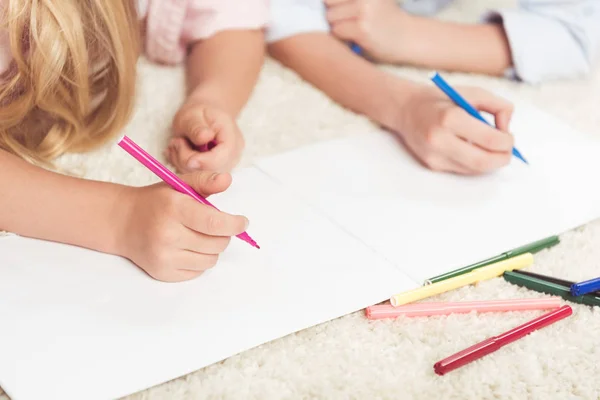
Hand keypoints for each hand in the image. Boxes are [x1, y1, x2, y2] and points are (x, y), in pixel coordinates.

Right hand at [115, 171, 248, 281]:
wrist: (122, 222)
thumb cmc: (156, 202)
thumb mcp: (178, 184)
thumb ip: (205, 181)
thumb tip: (227, 180)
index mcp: (174, 208)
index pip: (214, 223)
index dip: (234, 224)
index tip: (242, 222)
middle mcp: (168, 234)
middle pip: (217, 244)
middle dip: (223, 235)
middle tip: (215, 227)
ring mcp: (164, 256)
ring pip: (210, 260)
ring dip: (212, 249)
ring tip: (199, 236)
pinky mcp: (163, 273)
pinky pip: (198, 272)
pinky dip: (199, 261)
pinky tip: (187, 248)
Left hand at [167, 102, 244, 172]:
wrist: (206, 115)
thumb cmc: (200, 113)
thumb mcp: (193, 115)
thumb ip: (197, 128)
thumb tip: (203, 138)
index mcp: (232, 140)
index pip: (220, 159)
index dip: (200, 160)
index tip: (179, 147)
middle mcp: (233, 156)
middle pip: (211, 171)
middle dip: (187, 159)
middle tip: (175, 142)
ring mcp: (224, 165)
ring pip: (201, 176)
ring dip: (182, 162)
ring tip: (176, 143)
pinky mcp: (213, 171)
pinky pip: (197, 176)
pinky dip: (183, 165)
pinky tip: (179, 151)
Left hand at [325, 0, 412, 62]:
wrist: (409, 38)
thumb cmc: (386, 20)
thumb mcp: (371, 1)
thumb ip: (350, 1)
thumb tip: (320, 2)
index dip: (334, 3)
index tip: (341, 11)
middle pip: (329, 2)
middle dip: (334, 13)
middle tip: (347, 22)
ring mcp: (364, 12)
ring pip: (331, 17)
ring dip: (337, 26)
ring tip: (352, 30)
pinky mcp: (363, 30)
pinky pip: (337, 31)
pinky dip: (342, 38)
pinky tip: (354, 39)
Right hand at [391, 84, 514, 174]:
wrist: (406, 109)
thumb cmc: (442, 99)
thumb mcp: (473, 93)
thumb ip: (498, 107)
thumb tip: (507, 130)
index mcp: (451, 117)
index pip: (491, 140)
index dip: (507, 142)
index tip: (509, 137)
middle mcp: (440, 139)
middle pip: (483, 161)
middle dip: (503, 158)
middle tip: (508, 151)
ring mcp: (434, 155)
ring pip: (474, 169)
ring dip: (490, 162)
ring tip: (492, 148)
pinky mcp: (432, 165)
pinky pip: (463, 170)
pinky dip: (474, 163)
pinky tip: (473, 149)